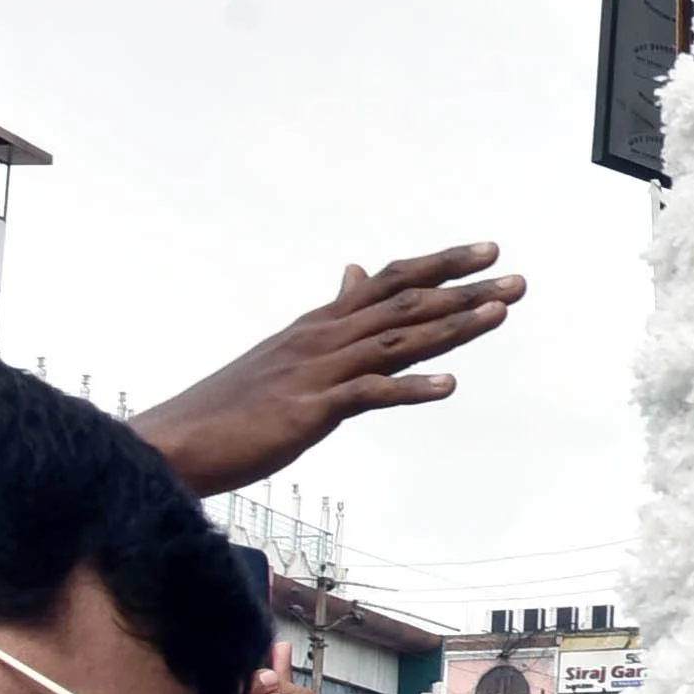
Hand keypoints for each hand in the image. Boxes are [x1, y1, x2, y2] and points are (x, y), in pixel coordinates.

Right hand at [132, 243, 524, 497]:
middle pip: (404, 303)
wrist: (176, 441)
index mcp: (320, 324)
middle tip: (516, 279)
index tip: (487, 252)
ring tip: (499, 313)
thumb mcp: (287, 350)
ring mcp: (317, 371)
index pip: (390, 281)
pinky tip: (448, 386)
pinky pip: (368, 394)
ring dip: (452, 326)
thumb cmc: (233, 404)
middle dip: (464, 290)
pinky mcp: (309, 410)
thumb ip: (330, 314)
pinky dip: (410, 389)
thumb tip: (355, 273)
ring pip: (396, 341)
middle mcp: (323, 337)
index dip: (440, 265)